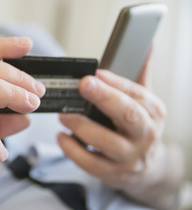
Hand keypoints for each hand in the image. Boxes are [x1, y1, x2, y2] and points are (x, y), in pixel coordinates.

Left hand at [57, 59, 183, 207]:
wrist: (148, 167)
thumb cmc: (139, 126)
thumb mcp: (144, 101)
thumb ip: (140, 73)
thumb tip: (147, 42)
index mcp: (152, 112)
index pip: (135, 93)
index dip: (115, 83)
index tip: (95, 73)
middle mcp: (145, 134)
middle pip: (128, 115)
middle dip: (105, 98)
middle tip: (82, 85)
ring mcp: (129, 156)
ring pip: (107, 142)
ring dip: (82, 126)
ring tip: (63, 115)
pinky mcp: (112, 173)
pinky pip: (91, 163)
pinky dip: (73, 150)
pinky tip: (61, 137)